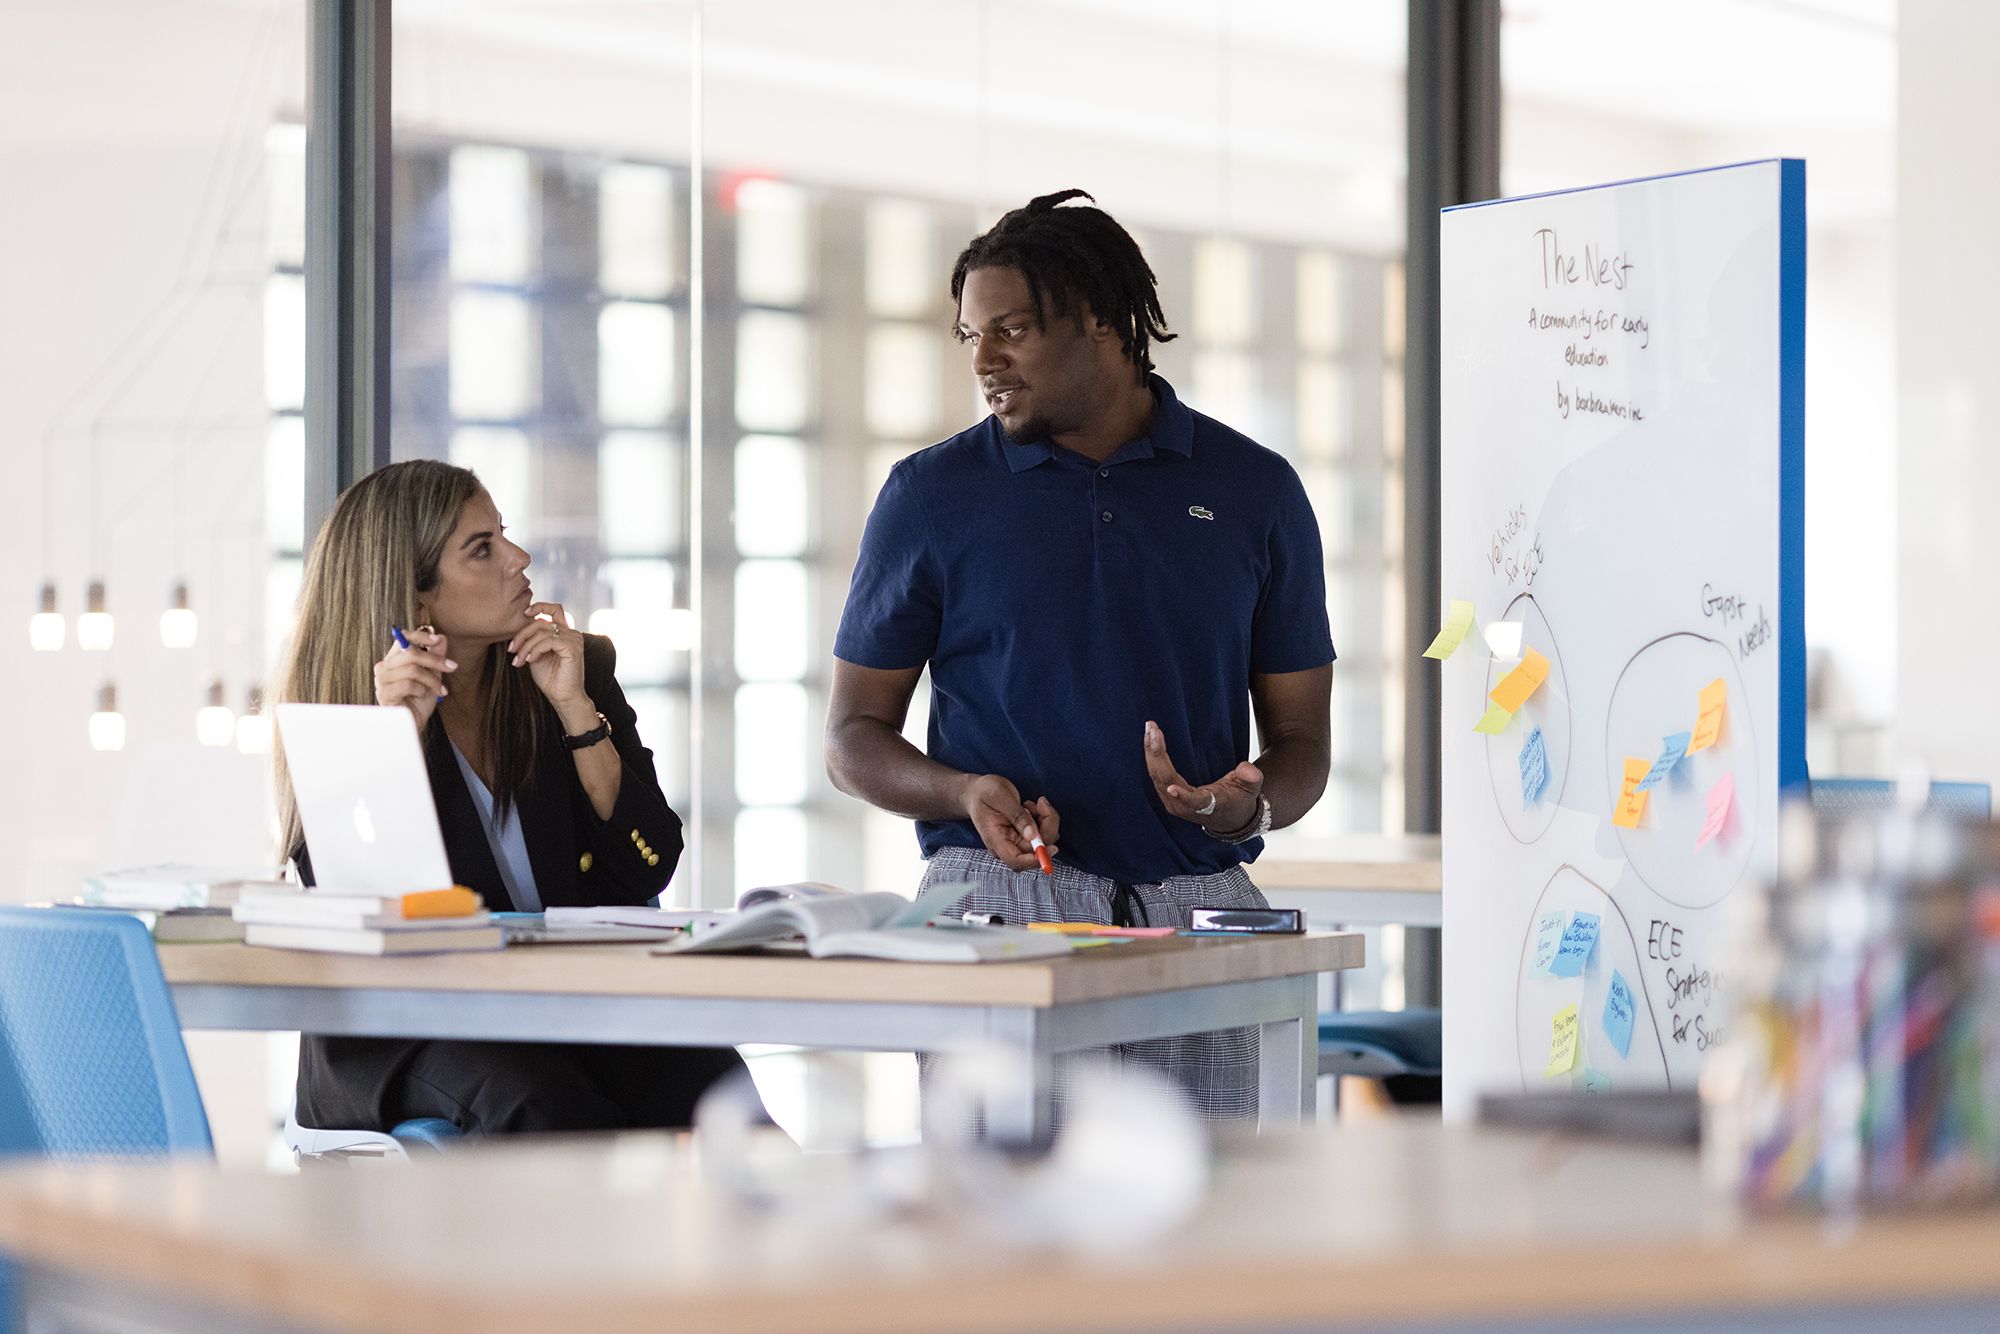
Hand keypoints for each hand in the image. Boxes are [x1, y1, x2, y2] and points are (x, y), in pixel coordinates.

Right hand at [373, 628, 454, 729]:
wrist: (414, 723)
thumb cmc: (420, 700)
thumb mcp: (433, 675)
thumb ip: (435, 656)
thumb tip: (441, 638)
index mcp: (394, 659)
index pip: (402, 638)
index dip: (420, 636)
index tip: (437, 640)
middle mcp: (384, 667)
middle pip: (411, 653)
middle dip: (435, 660)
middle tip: (452, 666)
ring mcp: (382, 681)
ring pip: (412, 669)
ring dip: (431, 680)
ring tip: (439, 689)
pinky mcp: (384, 694)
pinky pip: (407, 684)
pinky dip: (421, 690)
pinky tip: (423, 696)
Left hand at [509, 602, 586, 706]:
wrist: (563, 698)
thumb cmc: (550, 679)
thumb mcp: (536, 655)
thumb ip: (533, 641)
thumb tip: (518, 630)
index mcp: (565, 633)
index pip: (554, 609)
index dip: (539, 606)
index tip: (524, 614)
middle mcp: (571, 633)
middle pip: (541, 622)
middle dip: (522, 635)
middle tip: (511, 650)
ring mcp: (574, 639)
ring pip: (542, 632)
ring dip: (526, 646)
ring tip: (519, 660)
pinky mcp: (573, 647)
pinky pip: (548, 641)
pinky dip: (535, 650)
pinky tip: (531, 660)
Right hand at [961, 774, 1060, 873]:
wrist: (977, 791)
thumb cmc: (984, 793)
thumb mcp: (1000, 797)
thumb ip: (1017, 816)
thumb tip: (1033, 836)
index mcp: (996, 840)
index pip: (1016, 861)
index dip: (1035, 859)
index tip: (1052, 848)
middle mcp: (1007, 845)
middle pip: (1035, 850)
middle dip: (1046, 827)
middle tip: (1042, 804)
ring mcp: (1016, 840)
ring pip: (1042, 841)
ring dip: (1045, 821)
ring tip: (1030, 804)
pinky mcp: (1024, 835)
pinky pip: (1042, 833)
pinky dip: (1044, 819)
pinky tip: (1032, 807)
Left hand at [1144, 720, 1262, 834]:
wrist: (1228, 818)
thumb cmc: (1238, 801)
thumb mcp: (1251, 789)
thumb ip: (1251, 778)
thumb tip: (1246, 768)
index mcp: (1207, 806)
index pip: (1194, 801)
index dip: (1183, 796)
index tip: (1171, 788)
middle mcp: (1185, 807)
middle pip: (1166, 780)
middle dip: (1157, 754)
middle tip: (1153, 729)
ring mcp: (1173, 803)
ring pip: (1156, 777)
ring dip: (1151, 751)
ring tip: (1150, 728)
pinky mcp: (1166, 797)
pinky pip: (1155, 775)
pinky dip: (1152, 756)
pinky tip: (1150, 739)